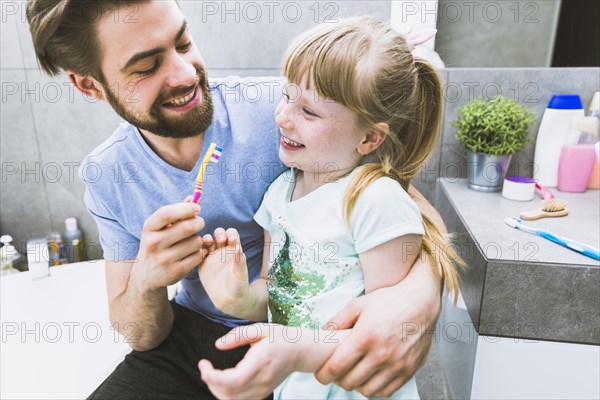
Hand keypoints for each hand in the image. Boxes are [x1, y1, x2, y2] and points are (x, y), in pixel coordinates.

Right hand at [131, 201, 205, 291]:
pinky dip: (200, 251)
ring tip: (192, 241)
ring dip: (199, 239)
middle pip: (186, 227)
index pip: (166, 213)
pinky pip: (199, 255)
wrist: (146, 275)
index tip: (196, 207)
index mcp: (149, 228)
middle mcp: (154, 243)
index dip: (185, 208)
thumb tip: (193, 198)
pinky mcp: (176, 271)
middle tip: (199, 222)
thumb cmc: (156, 244)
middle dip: (199, 222)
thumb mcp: (158, 227)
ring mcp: (164, 259)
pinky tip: (193, 252)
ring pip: (196, 241)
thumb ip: (175, 212)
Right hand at [198, 228, 249, 314]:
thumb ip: (239, 261)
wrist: (229, 300)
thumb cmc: (239, 286)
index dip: (231, 233)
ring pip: (207, 241)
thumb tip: (238, 247)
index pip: (232, 234)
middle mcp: (223, 251)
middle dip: (219, 233)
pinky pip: (198, 253)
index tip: (232, 239)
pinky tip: (200, 253)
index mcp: (234, 250)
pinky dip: (197, 249)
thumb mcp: (241, 274)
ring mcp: (212, 257)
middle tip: (220, 240)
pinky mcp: (203, 264)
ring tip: (208, 242)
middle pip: (219, 234)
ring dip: (207, 239)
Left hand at [198, 323, 304, 398]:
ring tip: (212, 374)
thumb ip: (238, 335)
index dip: (215, 378)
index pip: (235, 380)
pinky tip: (223, 381)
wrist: (301, 352)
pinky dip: (226, 394)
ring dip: (216, 389)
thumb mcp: (261, 329)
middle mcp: (262, 380)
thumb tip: (218, 345)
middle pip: (230, 393)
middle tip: (205, 366)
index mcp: (261, 361)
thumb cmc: (281, 338)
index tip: (204, 366)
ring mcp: (263, 390)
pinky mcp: (262, 394)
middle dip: (211, 382)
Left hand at [315, 277, 440, 396]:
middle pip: (349, 382)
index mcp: (365, 337)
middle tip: (337, 371)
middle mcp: (381, 354)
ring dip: (357, 385)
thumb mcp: (358, 304)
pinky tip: (372, 375)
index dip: (323, 375)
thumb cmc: (389, 301)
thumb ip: (337, 321)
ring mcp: (397, 364)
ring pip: (367, 390)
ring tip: (355, 373)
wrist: (421, 301)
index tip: (321, 374)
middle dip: (338, 379)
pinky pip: (386, 391)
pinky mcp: (409, 370)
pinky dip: (375, 387)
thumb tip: (322, 335)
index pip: (336, 368)